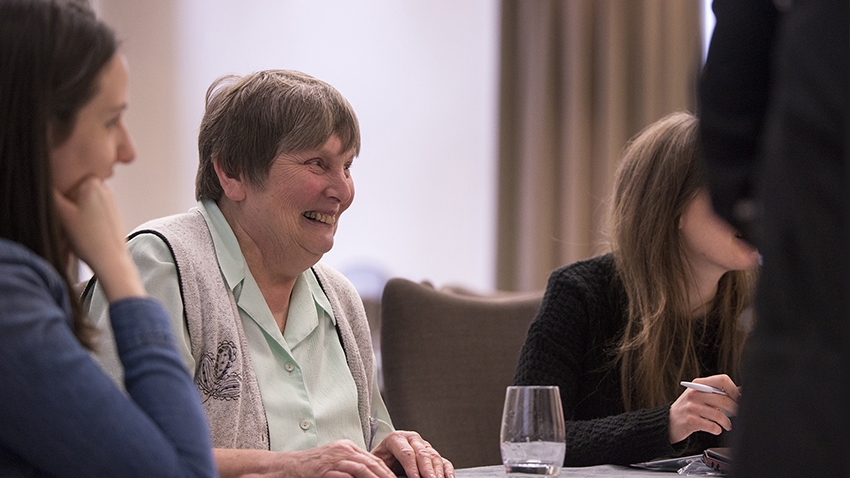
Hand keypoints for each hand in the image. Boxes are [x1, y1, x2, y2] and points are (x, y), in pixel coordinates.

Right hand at [53, 177, 143, 300]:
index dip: (59, 197)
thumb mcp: (62, 214)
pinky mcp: (113, 213)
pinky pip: (92, 212)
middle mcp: (104, 188)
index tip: (61, 211)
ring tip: (78, 229)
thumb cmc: (88, 239)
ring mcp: (110, 200)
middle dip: (68, 205)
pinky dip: (86, 220)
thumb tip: (41, 183)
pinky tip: (86, 232)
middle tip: (69, 221)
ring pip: (82, 202)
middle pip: (74, 191)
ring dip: (75, 213)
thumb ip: (50, 195)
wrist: (111, 260)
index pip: (64, 181)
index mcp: (92, 182)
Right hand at [251, 440, 395, 477]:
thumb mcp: (335, 463)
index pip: (374, 459)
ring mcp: (335, 457)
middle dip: (387, 476)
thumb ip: (351, 468)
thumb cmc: (311, 468)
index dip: (387, 472)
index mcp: (348, 447)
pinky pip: (347, 474)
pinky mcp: (326, 467)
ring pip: (363, 467)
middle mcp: (344, 449)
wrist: (287, 466)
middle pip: (372, 462)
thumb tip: (371, 474)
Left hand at [370, 431, 453, 477]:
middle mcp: (411, 439)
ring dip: (437, 471)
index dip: (411, 467)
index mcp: (396, 439)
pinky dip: (447, 470)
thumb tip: (392, 476)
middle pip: (422, 453)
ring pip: (433, 456)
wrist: (383, 458)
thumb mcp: (379, 463)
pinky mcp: (432, 454)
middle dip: (427, 469)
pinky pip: (442, 461)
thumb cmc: (380, 461)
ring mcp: (423, 446)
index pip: (406, 452)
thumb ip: (386, 469)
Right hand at [669, 374, 740, 443]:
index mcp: (699, 384)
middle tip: (737, 415)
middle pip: (723, 399)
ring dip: (727, 423)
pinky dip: (717, 429)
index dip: (735, 390)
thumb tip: (741, 391)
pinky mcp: (690, 421)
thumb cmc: (689, 409)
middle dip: (735, 410)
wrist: (669, 421)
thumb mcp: (700, 396)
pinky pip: (712, 426)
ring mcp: (691, 407)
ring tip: (727, 425)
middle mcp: (694, 393)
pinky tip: (716, 429)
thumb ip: (717, 393)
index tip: (740, 399)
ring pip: (719, 415)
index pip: (722, 380)